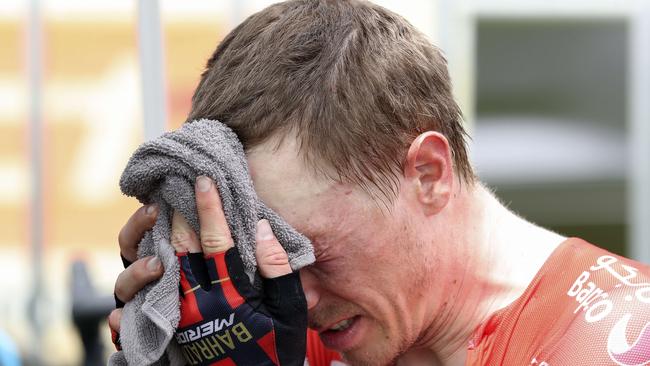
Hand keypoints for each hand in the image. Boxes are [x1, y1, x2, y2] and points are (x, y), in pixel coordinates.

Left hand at [109, 176, 306, 365]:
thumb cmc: (274, 349)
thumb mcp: (289, 312)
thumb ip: (276, 269)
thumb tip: (260, 227)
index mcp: (229, 294)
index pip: (215, 240)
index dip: (209, 206)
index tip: (203, 179)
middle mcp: (197, 302)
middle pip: (179, 247)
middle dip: (177, 211)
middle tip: (175, 184)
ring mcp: (179, 314)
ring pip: (158, 265)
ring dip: (155, 233)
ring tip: (158, 209)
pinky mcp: (170, 325)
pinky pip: (147, 291)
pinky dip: (142, 264)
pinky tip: (146, 245)